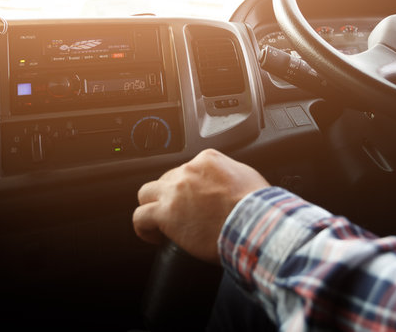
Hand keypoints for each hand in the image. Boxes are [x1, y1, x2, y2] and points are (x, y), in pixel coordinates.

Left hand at [132, 149, 269, 262]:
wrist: (253, 223)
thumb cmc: (256, 205)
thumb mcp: (245, 176)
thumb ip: (229, 174)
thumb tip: (227, 184)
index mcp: (206, 160)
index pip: (186, 169)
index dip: (187, 187)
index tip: (193, 200)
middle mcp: (187, 171)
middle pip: (165, 180)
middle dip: (170, 195)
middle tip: (179, 212)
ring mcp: (174, 192)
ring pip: (146, 194)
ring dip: (152, 207)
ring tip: (158, 222)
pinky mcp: (165, 213)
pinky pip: (140, 217)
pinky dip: (142, 227)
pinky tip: (152, 235)